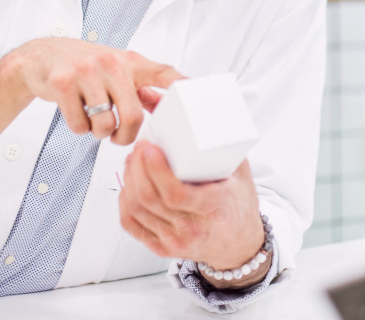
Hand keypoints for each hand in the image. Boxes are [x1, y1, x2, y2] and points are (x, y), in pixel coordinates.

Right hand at [14, 38, 182, 144]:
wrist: (43, 56)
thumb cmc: (86, 66)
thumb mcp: (118, 70)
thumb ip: (142, 88)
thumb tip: (167, 107)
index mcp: (130, 61)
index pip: (163, 73)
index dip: (180, 85)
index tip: (195, 95)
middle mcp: (112, 64)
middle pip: (133, 116)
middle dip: (126, 136)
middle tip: (118, 137)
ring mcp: (86, 72)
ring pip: (105, 125)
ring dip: (100, 133)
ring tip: (94, 121)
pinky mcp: (63, 84)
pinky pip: (79, 125)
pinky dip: (79, 129)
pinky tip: (77, 114)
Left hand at [119, 141, 263, 270]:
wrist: (240, 244)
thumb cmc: (239, 203)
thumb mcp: (240, 171)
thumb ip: (221, 143)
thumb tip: (202, 116)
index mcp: (213, 208)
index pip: (175, 194)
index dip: (155, 170)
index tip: (149, 148)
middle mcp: (193, 229)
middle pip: (149, 199)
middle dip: (136, 168)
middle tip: (138, 148)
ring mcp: (175, 242)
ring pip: (136, 210)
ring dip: (128, 181)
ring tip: (132, 161)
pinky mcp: (162, 248)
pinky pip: (131, 225)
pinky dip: (124, 201)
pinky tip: (128, 185)